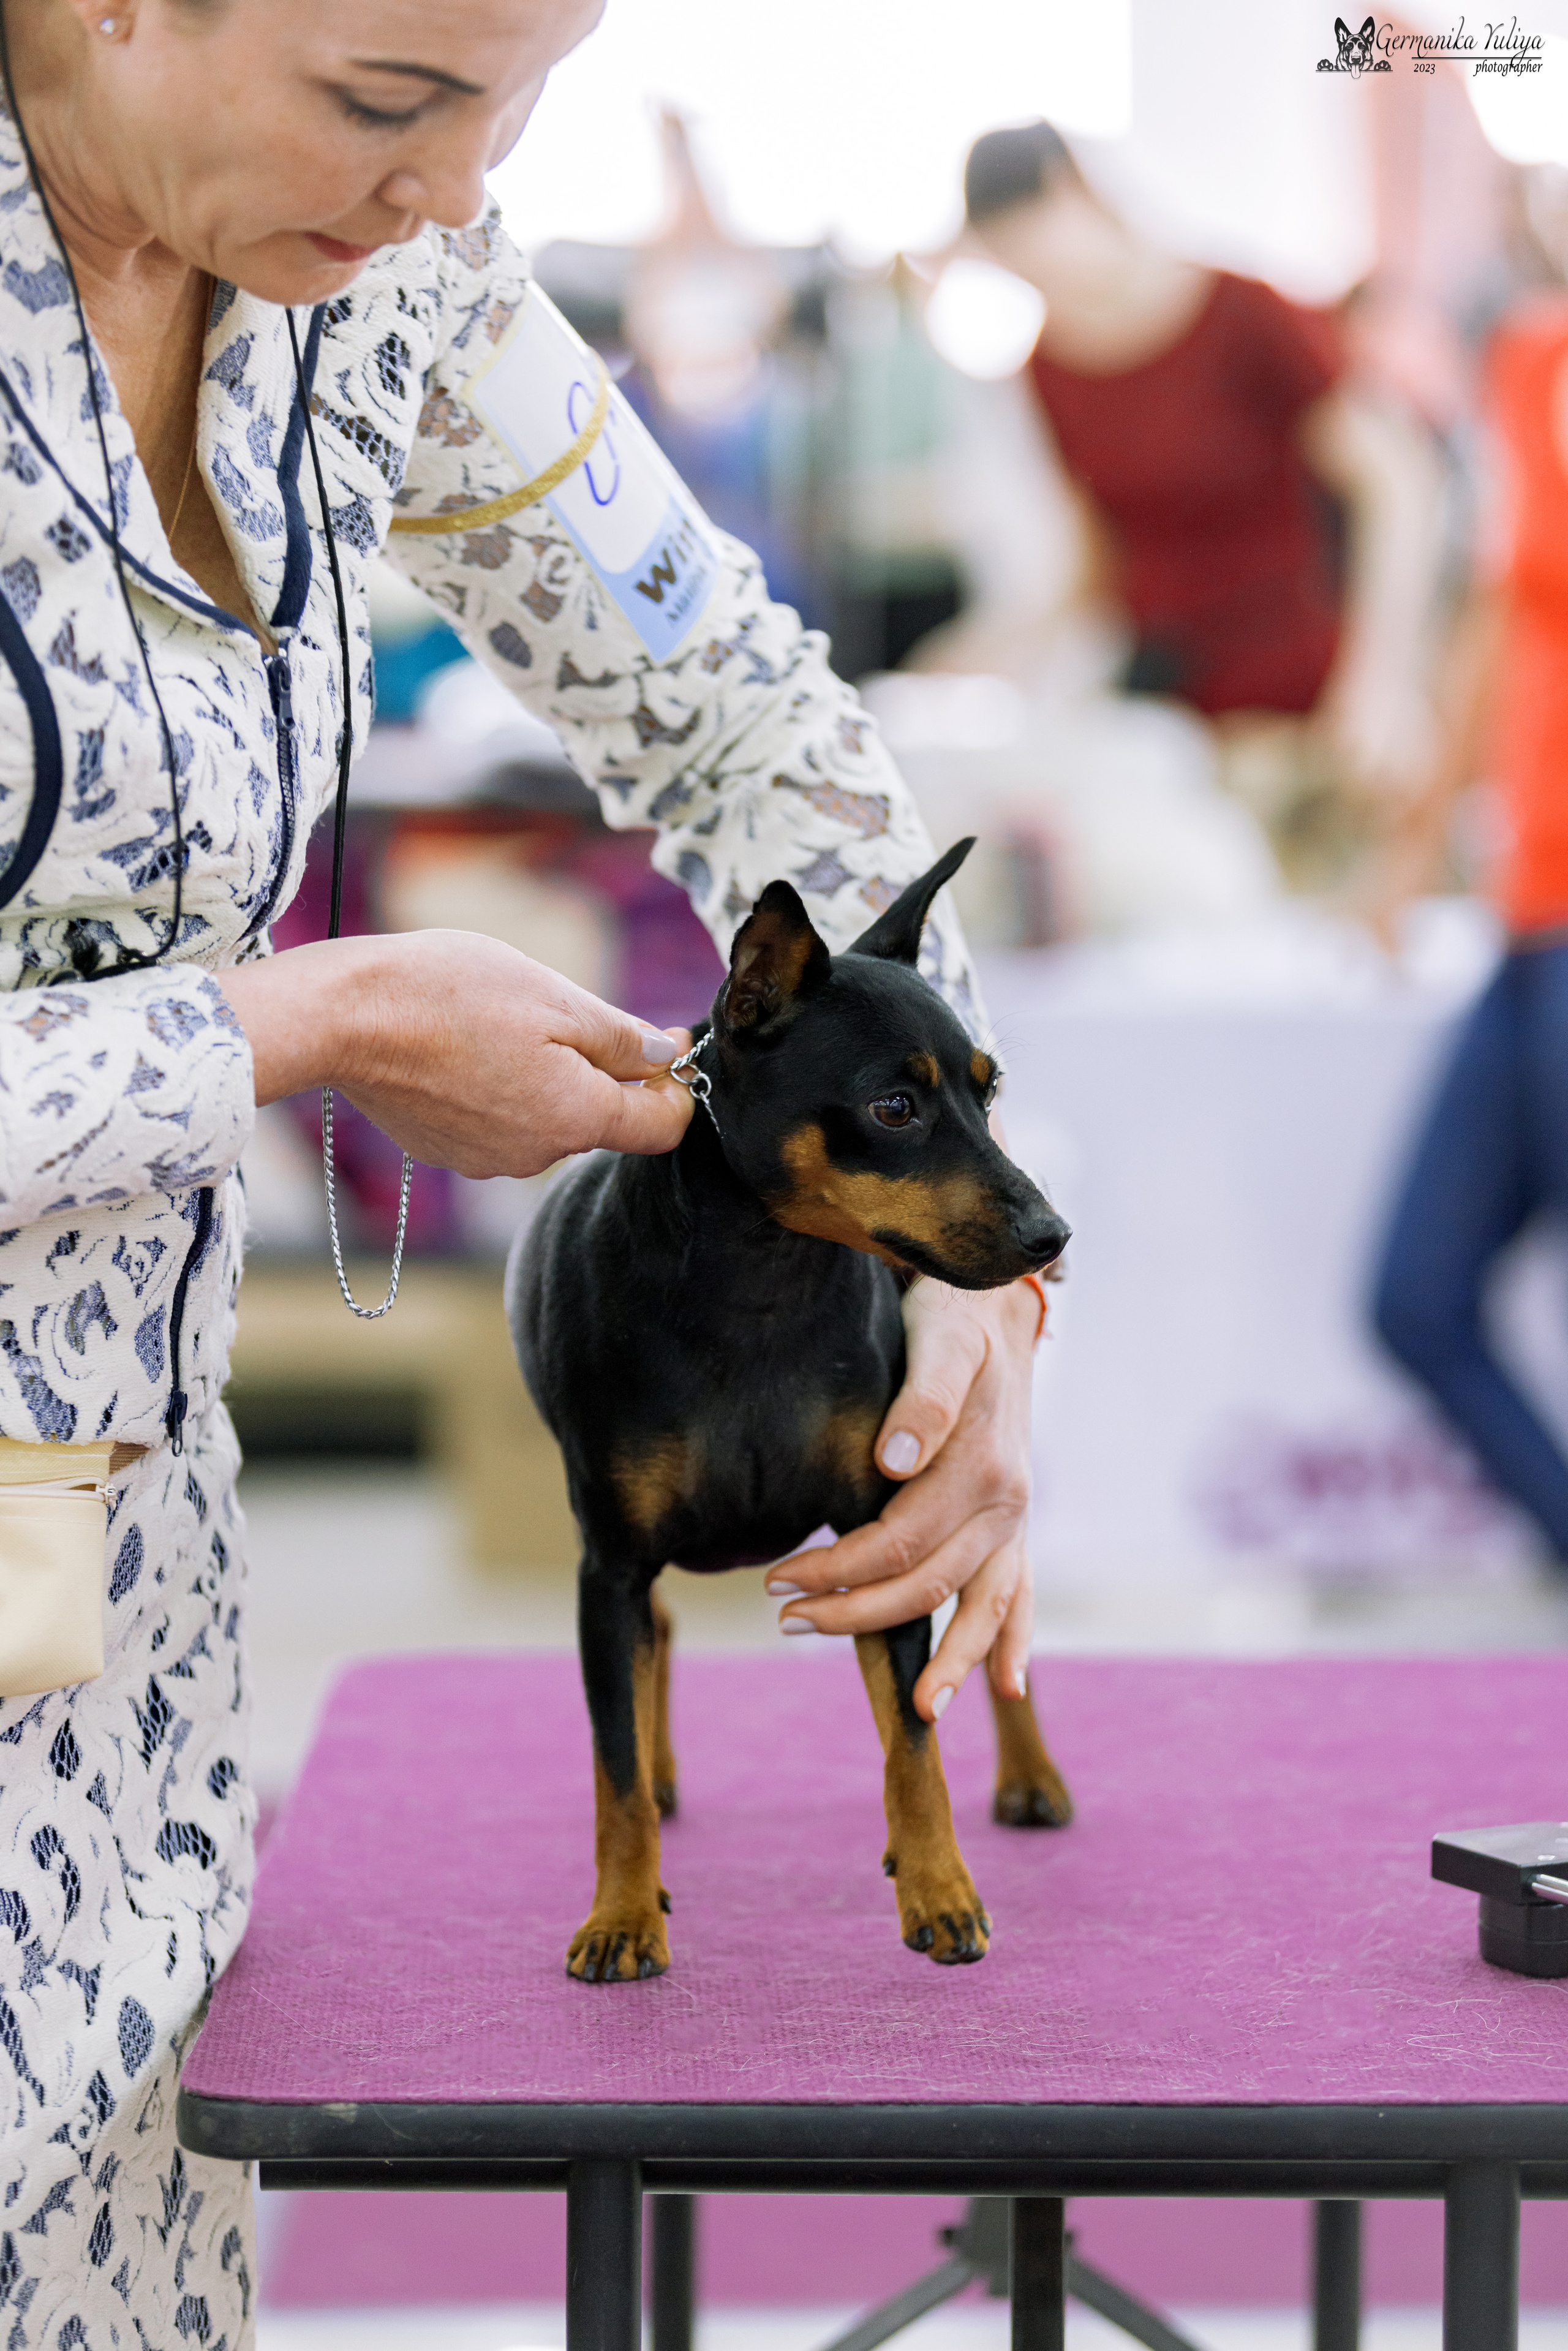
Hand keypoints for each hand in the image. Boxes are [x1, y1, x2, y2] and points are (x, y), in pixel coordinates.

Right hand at [219, 930, 692, 1174]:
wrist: (344, 1019)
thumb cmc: (451, 995)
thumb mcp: (556, 999)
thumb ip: (621, 1038)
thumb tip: (668, 1056)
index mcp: (576, 1119)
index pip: (662, 1129)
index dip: (676, 1085)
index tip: (669, 1039)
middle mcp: (536, 1155)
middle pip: (600, 1119)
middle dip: (604, 1072)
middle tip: (575, 1010)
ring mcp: (486, 1160)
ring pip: (546, 1118)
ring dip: (547, 1077)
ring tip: (506, 1022)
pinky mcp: (445, 1151)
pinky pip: (497, 1123)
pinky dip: (500, 1089)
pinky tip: (467, 1046)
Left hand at [766, 1275, 1038, 1722]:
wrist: (996, 1302)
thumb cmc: (953, 1317)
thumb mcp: (939, 1337)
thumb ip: (923, 1398)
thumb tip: (895, 1461)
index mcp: (980, 1466)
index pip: (897, 1543)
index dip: (835, 1570)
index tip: (776, 1581)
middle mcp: (1006, 1502)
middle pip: (929, 1586)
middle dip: (858, 1616)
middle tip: (787, 1622)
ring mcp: (1015, 1518)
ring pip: (985, 1608)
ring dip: (948, 1661)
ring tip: (917, 1709)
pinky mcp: (1013, 1522)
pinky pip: (1021, 1592)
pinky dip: (1015, 1640)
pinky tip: (1005, 1687)